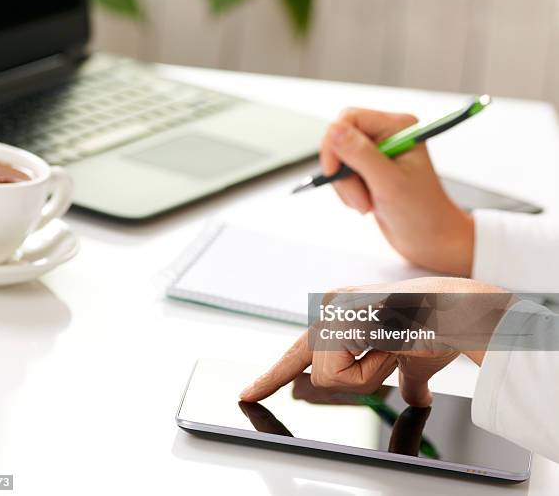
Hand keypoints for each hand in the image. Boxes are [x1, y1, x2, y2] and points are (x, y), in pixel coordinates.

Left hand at [240, 278, 512, 406]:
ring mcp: (329, 309)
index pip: (299, 353)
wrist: (458, 312)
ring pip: (327, 379)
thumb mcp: (412, 362)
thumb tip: (416, 398)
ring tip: (395, 345)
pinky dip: (370, 371)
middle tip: (393, 350)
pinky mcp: (333, 316)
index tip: (249, 392)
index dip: (274, 376)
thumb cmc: (439, 331)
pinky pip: (338, 373)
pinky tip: (390, 342)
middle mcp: (329, 308)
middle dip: (360, 377)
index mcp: (342, 315)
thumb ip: (403, 380)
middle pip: (320, 376)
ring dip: (368, 374)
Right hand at [320, 108, 473, 275]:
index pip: (350, 118)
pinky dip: (348, 192)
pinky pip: (342, 175)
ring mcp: (377, 154)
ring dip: (346, 187)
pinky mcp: (369, 171)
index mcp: (398, 127)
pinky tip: (366, 203)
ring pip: (338, 160)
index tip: (334, 171)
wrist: (430, 239)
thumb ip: (360, 154)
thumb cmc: (422, 212)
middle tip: (358, 196)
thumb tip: (334, 130)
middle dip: (343, 171)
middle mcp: (387, 135)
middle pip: (340, 140)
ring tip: (367, 203)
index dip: (335, 143)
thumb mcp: (389, 182)